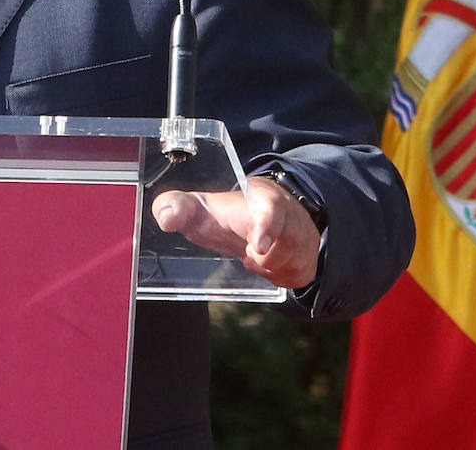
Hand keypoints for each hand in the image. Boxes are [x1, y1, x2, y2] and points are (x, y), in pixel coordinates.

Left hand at [151, 176, 320, 288]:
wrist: (258, 213)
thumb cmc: (225, 213)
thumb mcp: (198, 207)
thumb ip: (176, 207)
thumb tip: (165, 217)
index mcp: (260, 198)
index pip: (271, 209)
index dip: (267, 227)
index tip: (257, 246)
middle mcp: (290, 213)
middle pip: (286, 247)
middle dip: (262, 260)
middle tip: (246, 253)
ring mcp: (304, 234)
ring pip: (293, 265)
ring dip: (270, 268)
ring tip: (254, 254)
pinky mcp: (309, 255)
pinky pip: (299, 276)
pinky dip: (280, 277)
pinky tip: (267, 265)